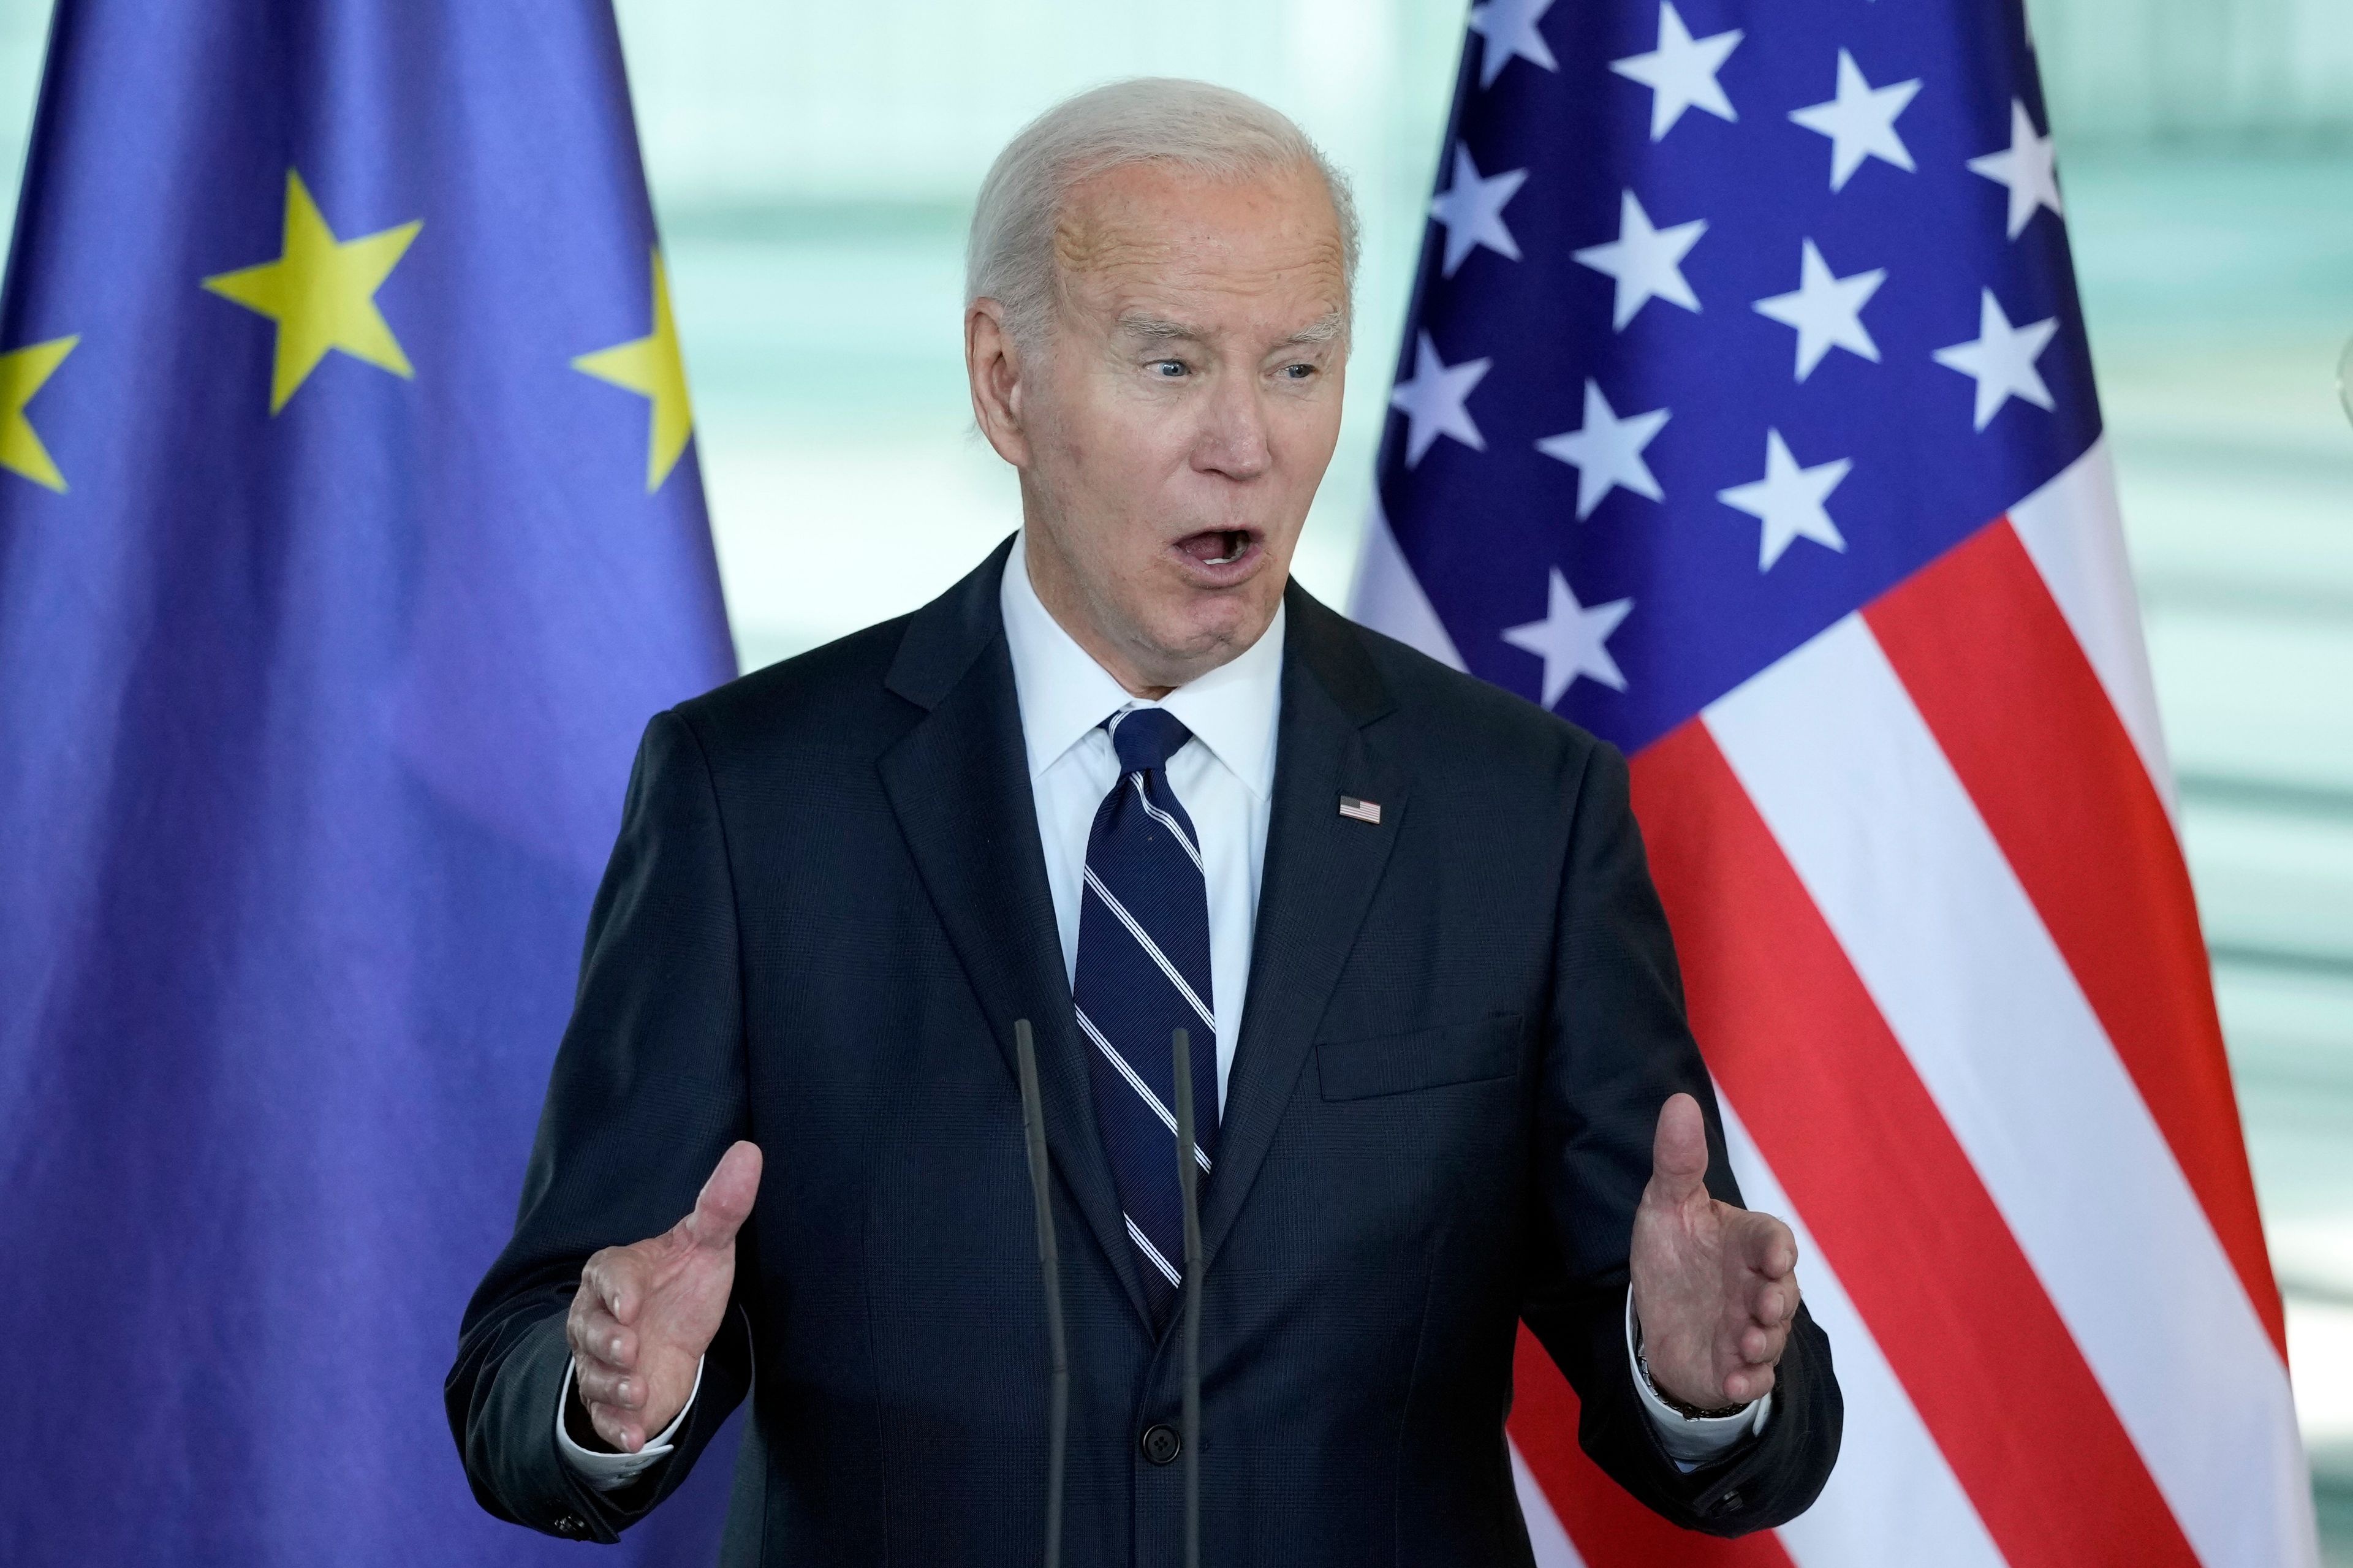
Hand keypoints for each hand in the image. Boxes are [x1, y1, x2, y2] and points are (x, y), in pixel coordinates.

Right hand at [566, 1141, 762, 1451]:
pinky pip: (603, 1417)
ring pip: (594, 1375)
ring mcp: (600, 1362)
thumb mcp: (706, 1244)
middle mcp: (597, 1318)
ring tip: (638, 1390)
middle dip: (607, 1343)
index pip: (607, 1277)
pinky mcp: (609, 1401)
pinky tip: (634, 1436)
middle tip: (630, 1349)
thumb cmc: (683, 1283)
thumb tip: (749, 1151)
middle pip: (590, 1330)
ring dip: (613, 1386)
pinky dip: (616, 1428)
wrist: (670, 1336)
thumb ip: (722, 1204)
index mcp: (615, 1273)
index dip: (617, 1292)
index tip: (631, 1305)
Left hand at [1628, 1094, 1798, 1409]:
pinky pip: (1755, 1378)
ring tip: (1745, 1345)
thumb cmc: (1674, 1253)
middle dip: (1777, 1301)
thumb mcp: (1666, 1204)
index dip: (1777, 1248)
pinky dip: (1748, 1381)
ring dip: (1763, 1343)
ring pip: (1772, 1337)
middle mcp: (1757, 1286)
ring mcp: (1750, 1328)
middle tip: (1764, 1307)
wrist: (1658, 1316)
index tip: (1774, 1257)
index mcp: (1746, 1242)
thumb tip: (1679, 1101)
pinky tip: (1734, 1381)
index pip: (1774, 1239)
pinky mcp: (1737, 1366)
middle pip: (1783, 1292)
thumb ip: (1678, 1161)